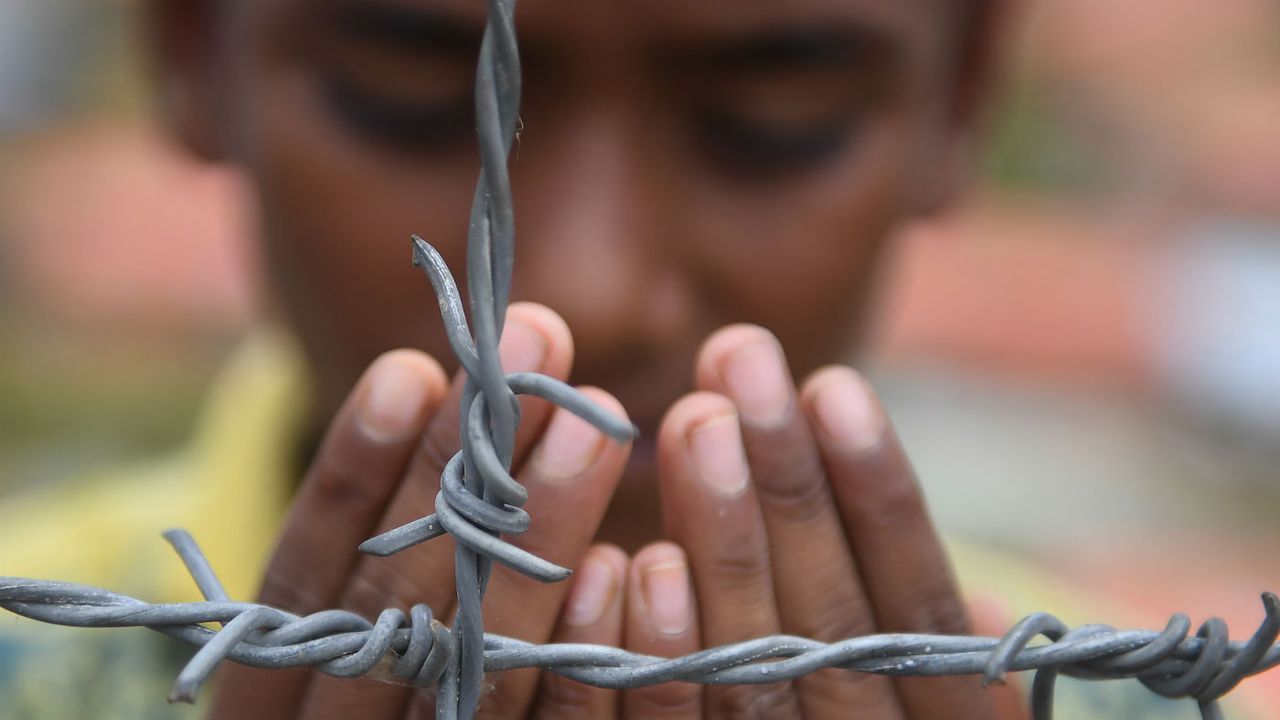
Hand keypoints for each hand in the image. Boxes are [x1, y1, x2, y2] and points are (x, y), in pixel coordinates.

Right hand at [208, 302, 634, 718]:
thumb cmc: (363, 709)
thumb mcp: (336, 652)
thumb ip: (371, 560)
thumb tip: (427, 386)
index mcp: (275, 714)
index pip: (304, 588)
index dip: (354, 476)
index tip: (411, 369)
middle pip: (402, 611)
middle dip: (467, 469)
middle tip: (536, 341)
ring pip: (485, 669)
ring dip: (543, 532)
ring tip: (595, 412)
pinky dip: (588, 657)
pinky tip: (634, 565)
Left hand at [611, 324, 1024, 718]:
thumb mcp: (927, 708)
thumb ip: (932, 648)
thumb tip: (988, 602)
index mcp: (935, 716)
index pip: (919, 602)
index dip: (881, 494)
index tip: (835, 385)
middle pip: (830, 614)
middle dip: (788, 480)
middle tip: (740, 358)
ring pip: (749, 658)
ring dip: (723, 535)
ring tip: (694, 417)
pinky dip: (653, 647)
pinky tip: (634, 560)